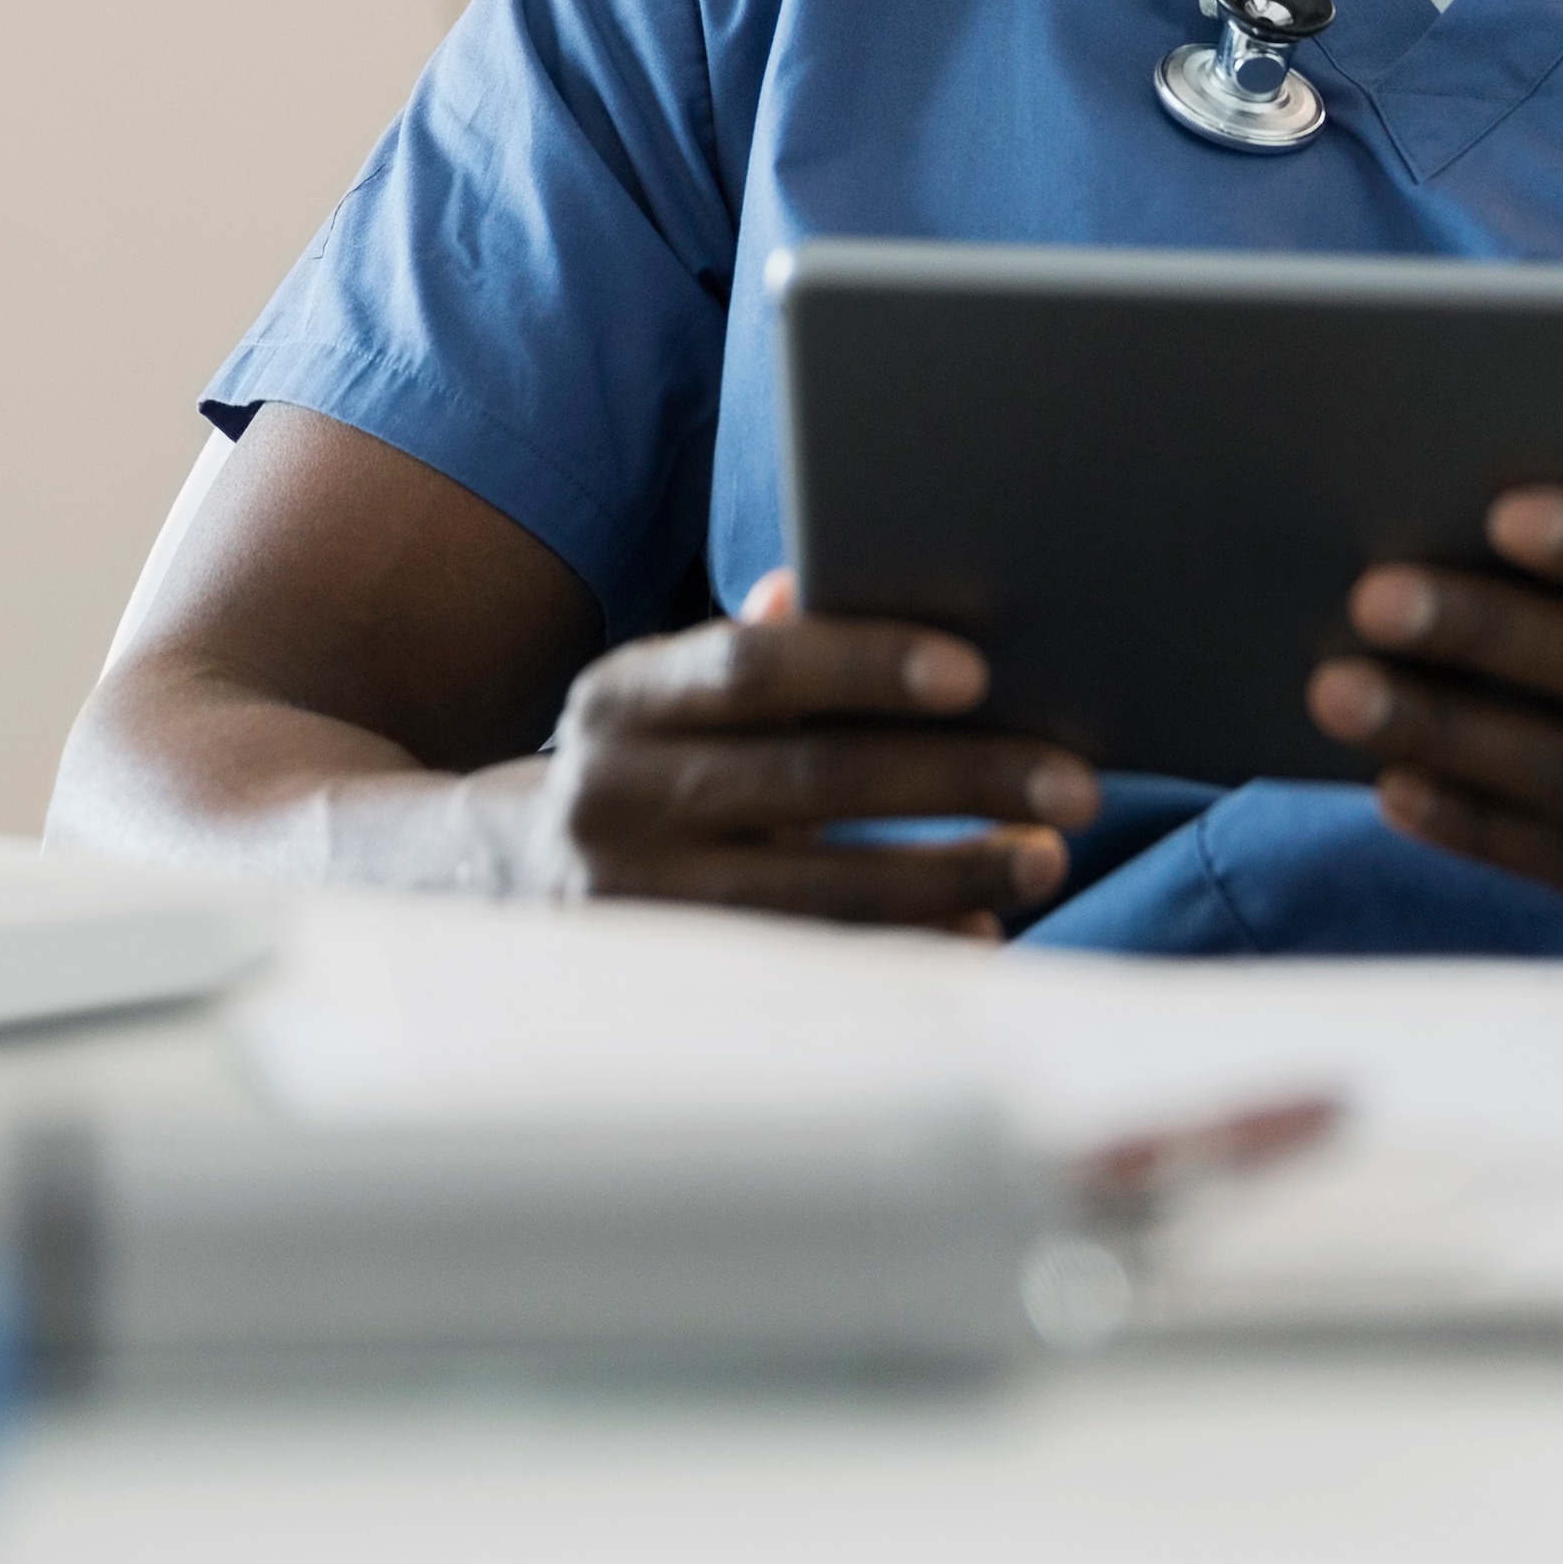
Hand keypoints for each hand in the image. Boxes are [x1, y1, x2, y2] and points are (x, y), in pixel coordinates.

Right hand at [509, 571, 1095, 932]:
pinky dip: (902, 947)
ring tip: (1043, 857)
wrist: (491, 884)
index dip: (862, 664)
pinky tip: (979, 931)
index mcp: (622, 700)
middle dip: (954, 780)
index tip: (975, 673)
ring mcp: (636, 901)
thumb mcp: (661, 694)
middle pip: (807, 781)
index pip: (749, 666)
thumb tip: (817, 585)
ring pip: (816, 890)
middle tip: (1071, 784)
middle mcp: (615, 796)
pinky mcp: (670, 978)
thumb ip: (751, 648)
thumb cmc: (630, 767)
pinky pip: (810, 965)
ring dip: (947, 874)